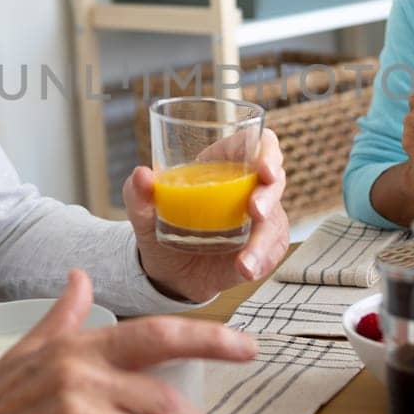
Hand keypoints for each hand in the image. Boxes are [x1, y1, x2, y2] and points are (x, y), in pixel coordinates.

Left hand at [124, 128, 289, 301]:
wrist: (167, 270)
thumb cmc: (160, 226)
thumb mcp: (144, 211)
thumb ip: (138, 193)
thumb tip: (141, 175)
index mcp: (223, 163)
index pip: (256, 143)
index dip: (267, 151)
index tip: (263, 168)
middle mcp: (246, 187)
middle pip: (274, 179)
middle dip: (269, 194)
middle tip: (255, 211)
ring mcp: (258, 218)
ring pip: (276, 221)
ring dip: (264, 240)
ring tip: (244, 263)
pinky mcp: (261, 246)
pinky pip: (272, 250)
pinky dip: (261, 261)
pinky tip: (245, 270)